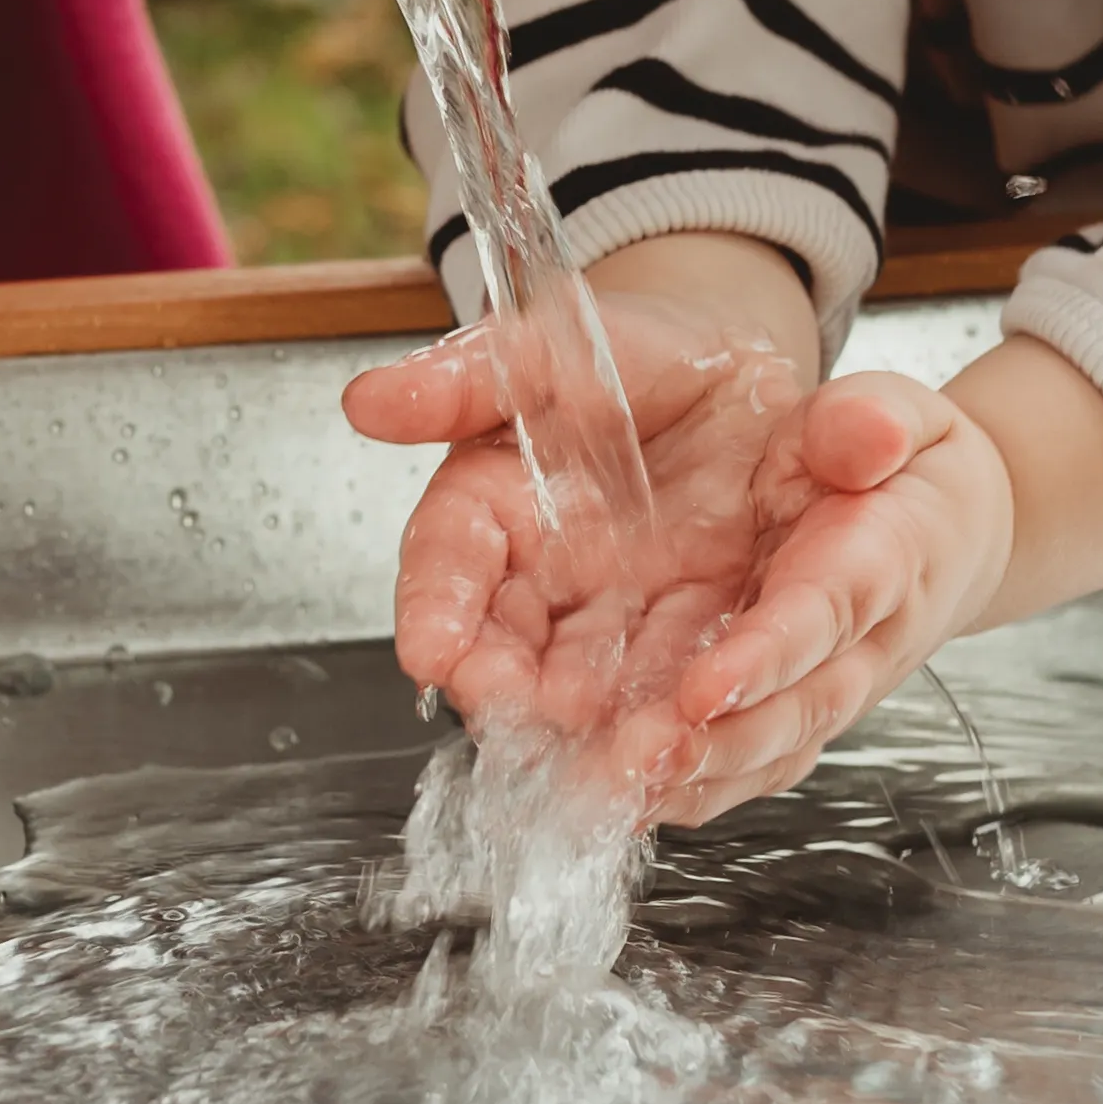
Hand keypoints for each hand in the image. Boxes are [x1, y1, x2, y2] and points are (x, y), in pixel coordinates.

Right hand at [344, 238, 1024, 823]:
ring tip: (626, 754)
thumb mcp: (550, 348)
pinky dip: (686, 740)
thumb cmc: (632, 361)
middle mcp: (543, 591)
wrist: (732, 379)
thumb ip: (462, 377)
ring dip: (606, 738)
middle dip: (522, 704)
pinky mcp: (693, 657)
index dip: (436, 607)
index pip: (446, 563)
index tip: (431, 648)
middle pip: (514, 661)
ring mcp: (616, 632)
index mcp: (491, 510)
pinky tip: (693, 755)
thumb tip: (370, 398)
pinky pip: (679, 716)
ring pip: (595, 704)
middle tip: (542, 720)